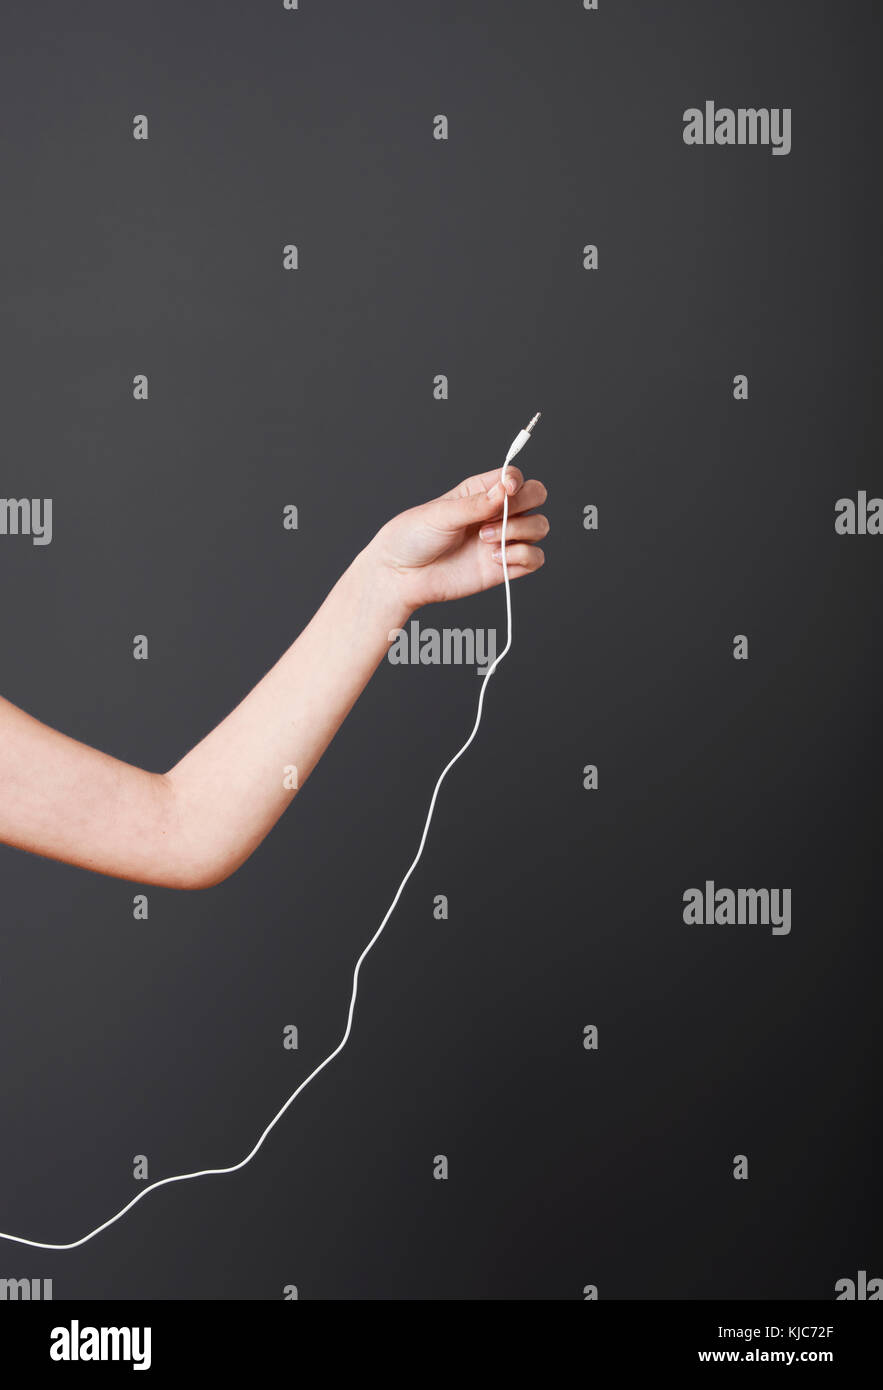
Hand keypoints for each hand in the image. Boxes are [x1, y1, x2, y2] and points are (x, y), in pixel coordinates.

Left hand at [369, 465, 548, 611]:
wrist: (400, 576)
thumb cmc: (412, 538)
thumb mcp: (440, 514)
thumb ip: (474, 504)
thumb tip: (504, 490)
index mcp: (479, 492)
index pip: (514, 477)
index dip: (517, 481)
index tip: (506, 490)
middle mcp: (495, 513)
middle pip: (535, 497)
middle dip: (523, 504)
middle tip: (494, 517)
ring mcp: (501, 540)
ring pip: (539, 527)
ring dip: (519, 531)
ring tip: (486, 541)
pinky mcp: (503, 567)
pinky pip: (534, 559)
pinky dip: (522, 556)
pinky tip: (494, 559)